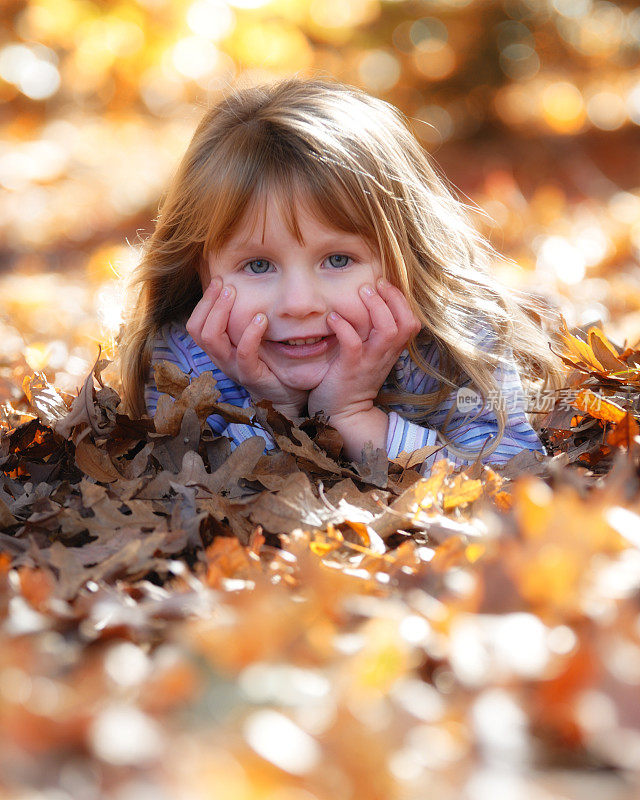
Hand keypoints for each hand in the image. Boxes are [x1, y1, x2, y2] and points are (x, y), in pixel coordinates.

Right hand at [186, 278, 307, 417]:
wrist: (286, 393)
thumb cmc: (270, 361)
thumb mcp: (253, 337)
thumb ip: (245, 319)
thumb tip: (245, 286)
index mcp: (218, 348)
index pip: (196, 324)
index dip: (204, 302)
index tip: (218, 280)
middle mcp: (220, 357)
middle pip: (197, 330)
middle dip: (209, 302)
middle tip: (225, 284)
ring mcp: (233, 367)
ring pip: (212, 340)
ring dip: (221, 312)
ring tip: (234, 293)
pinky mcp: (250, 375)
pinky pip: (244, 353)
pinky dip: (250, 333)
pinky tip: (262, 318)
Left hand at [307, 278, 420, 422]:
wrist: (342, 414)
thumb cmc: (351, 381)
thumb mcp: (370, 357)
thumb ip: (374, 336)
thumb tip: (369, 307)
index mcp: (390, 351)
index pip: (411, 322)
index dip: (401, 300)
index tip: (384, 284)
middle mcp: (384, 355)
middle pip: (406, 323)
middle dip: (393, 298)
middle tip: (374, 284)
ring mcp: (369, 362)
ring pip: (387, 331)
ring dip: (375, 308)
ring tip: (359, 292)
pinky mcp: (350, 369)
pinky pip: (353, 344)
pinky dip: (344, 327)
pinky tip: (333, 318)